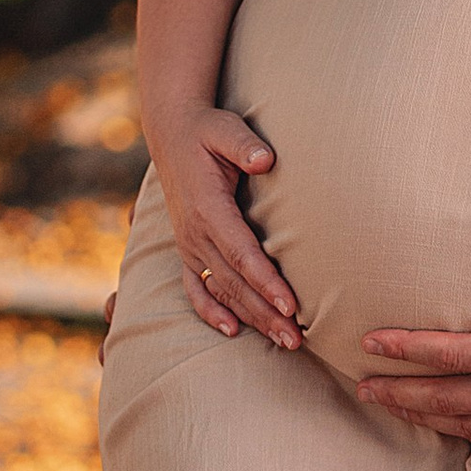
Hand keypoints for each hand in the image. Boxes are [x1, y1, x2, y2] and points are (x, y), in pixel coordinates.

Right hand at [153, 101, 299, 346]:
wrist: (173, 134)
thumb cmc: (208, 131)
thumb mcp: (224, 129)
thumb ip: (244, 145)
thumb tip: (265, 159)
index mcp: (207, 208)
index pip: (242, 254)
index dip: (266, 282)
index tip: (292, 305)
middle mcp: (194, 233)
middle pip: (234, 283)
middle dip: (266, 313)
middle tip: (297, 339)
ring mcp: (188, 245)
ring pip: (221, 291)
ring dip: (251, 318)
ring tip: (283, 342)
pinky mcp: (187, 249)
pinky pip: (195, 288)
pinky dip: (211, 312)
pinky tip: (232, 330)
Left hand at [359, 183, 470, 463]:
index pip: (452, 352)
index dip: (408, 346)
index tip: (371, 342)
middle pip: (442, 397)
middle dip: (398, 392)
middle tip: (362, 387)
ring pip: (460, 424)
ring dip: (422, 417)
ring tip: (391, 410)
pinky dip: (464, 437)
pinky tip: (454, 434)